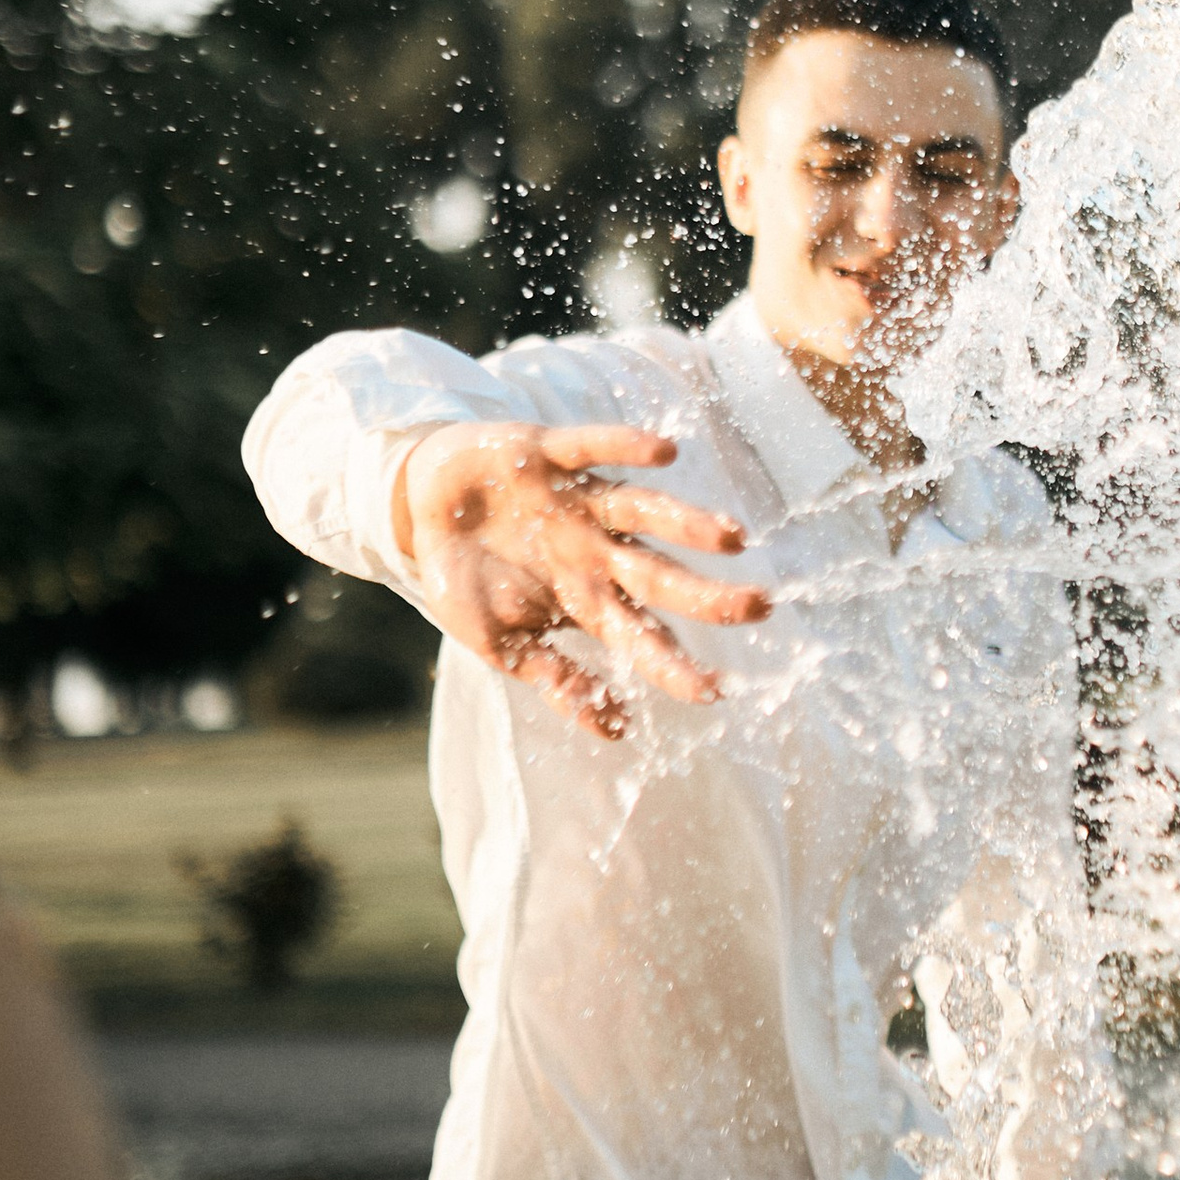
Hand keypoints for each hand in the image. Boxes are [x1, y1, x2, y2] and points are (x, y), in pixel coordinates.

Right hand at [394, 421, 769, 736]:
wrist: (417, 505)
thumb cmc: (467, 578)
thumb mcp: (502, 644)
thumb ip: (557, 682)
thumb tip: (617, 732)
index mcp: (585, 597)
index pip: (641, 637)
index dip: (674, 665)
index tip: (717, 692)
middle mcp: (594, 550)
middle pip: (660, 576)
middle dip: (708, 595)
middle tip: (762, 608)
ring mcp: (576, 502)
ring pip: (643, 512)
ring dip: (686, 524)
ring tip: (733, 538)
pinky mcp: (549, 454)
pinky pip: (593, 448)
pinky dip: (626, 447)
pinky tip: (666, 453)